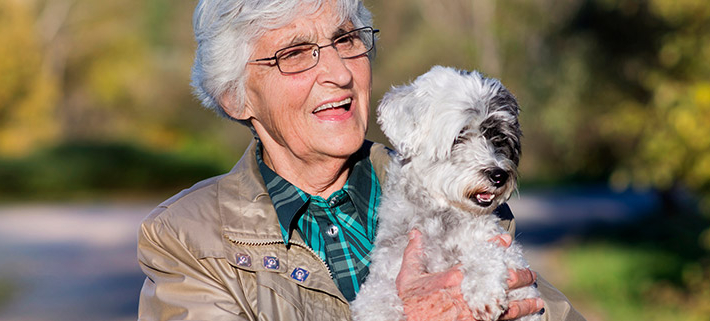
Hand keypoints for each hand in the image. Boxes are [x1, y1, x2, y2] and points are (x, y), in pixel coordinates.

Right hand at [395, 230, 543, 320]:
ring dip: (526, 302)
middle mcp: (471, 294)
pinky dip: (517, 318)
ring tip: (538, 299)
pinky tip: (526, 316)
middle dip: (522, 276)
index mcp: (455, 277)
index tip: (506, 240)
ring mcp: (477, 313)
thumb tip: (415, 233)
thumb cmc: (412, 306)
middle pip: (506, 281)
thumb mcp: (407, 279)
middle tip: (531, 274)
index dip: (497, 245)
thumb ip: (413, 254)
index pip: (482, 256)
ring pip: (510, 306)